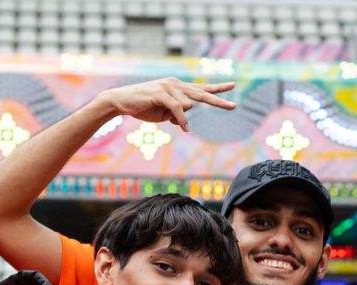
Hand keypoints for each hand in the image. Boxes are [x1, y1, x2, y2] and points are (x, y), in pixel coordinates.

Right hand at [98, 78, 235, 132]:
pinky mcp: (161, 93)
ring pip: (188, 105)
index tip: (233, 85)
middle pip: (202, 93)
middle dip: (219, 101)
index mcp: (178, 88)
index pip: (201, 88)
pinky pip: (178, 109)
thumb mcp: (164, 114)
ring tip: (163, 115)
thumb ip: (177, 114)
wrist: (122, 102)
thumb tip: (185, 120)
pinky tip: (184, 128)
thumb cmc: (144, 107)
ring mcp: (169, 87)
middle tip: (234, 106)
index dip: (217, 88)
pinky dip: (182, 120)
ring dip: (180, 117)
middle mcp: (176, 84)